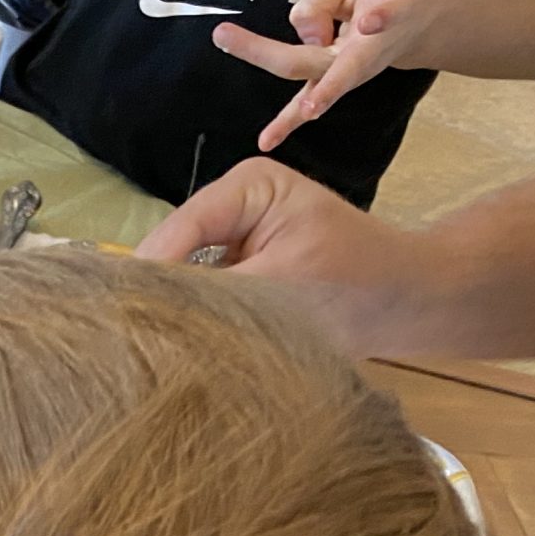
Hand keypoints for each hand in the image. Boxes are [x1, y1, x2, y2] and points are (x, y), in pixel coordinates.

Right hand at [136, 159, 410, 352]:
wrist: (409, 304)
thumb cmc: (359, 283)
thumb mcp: (282, 285)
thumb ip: (211, 294)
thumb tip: (144, 313)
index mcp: (247, 186)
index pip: (180, 228)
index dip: (151, 274)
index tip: (125, 323)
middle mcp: (230, 206)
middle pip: (170, 251)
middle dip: (158, 294)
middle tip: (134, 342)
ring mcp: (229, 239)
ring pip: (177, 277)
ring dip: (173, 311)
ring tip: (152, 349)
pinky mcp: (233, 271)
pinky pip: (196, 295)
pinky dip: (191, 321)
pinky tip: (181, 347)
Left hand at [214, 0, 463, 153]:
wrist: (415, 20)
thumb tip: (301, 30)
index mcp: (382, 16)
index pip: (380, 16)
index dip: (377, 18)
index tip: (372, 21)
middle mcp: (362, 54)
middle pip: (318, 56)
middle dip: (271, 53)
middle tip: (226, 36)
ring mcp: (345, 75)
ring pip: (312, 88)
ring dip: (290, 112)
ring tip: (271, 134)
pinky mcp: (330, 83)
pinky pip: (304, 104)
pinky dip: (287, 123)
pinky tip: (267, 141)